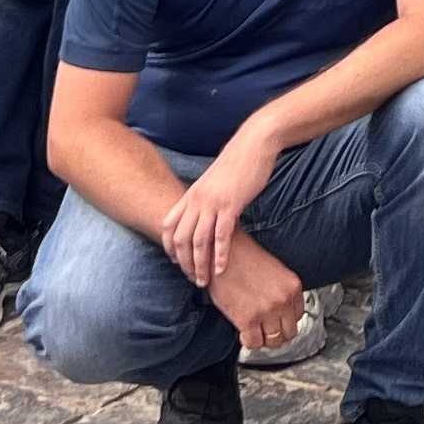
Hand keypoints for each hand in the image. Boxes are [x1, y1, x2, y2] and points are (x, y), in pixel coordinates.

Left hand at [160, 133, 273, 286]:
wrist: (254, 143)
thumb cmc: (238, 161)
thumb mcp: (213, 179)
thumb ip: (205, 196)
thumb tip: (204, 212)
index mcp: (191, 193)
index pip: (168, 225)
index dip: (169, 246)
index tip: (176, 262)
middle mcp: (197, 200)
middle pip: (180, 239)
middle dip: (184, 263)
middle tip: (193, 278)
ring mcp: (212, 202)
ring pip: (198, 241)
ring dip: (200, 265)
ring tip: (204, 281)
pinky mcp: (230, 204)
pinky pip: (221, 236)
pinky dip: (219, 255)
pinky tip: (221, 269)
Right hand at [207, 228, 306, 353]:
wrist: (221, 253)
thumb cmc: (242, 258)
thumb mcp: (273, 271)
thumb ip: (280, 292)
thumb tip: (280, 312)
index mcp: (292, 286)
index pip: (298, 316)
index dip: (285, 321)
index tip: (277, 322)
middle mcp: (283, 299)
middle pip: (288, 332)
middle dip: (276, 334)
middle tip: (265, 331)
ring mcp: (267, 311)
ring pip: (273, 341)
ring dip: (262, 339)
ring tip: (254, 331)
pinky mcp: (248, 319)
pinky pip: (254, 343)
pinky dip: (249, 342)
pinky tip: (244, 332)